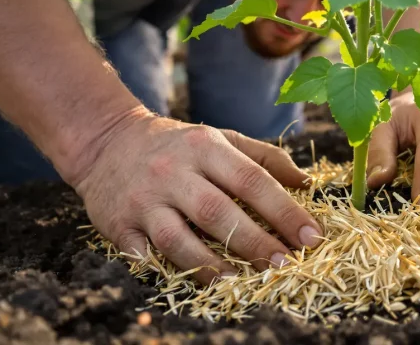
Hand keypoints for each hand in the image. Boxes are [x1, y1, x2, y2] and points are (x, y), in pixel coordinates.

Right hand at [71, 114, 322, 284]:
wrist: (108, 140)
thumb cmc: (178, 145)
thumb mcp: (221, 138)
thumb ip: (265, 158)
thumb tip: (307, 184)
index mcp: (205, 147)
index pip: (252, 180)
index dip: (284, 211)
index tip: (311, 237)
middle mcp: (174, 171)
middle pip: (218, 213)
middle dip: (256, 243)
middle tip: (284, 265)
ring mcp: (144, 199)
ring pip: (178, 238)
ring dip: (211, 265)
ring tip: (239, 282)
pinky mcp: (118, 222)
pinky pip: (140, 252)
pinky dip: (161, 268)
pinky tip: (186, 279)